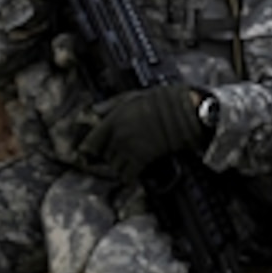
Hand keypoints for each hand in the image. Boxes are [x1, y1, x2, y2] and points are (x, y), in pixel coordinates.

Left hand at [77, 84, 206, 181]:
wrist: (181, 110)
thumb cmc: (159, 100)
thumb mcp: (131, 96)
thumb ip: (110, 104)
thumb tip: (93, 110)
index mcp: (112, 120)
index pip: (91, 143)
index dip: (90, 150)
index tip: (91, 154)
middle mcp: (117, 136)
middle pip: (104, 156)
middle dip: (110, 156)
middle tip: (119, 155)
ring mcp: (129, 148)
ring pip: (114, 167)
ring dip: (120, 167)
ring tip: (128, 163)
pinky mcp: (142, 159)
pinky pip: (128, 175)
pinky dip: (129, 176)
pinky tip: (134, 173)